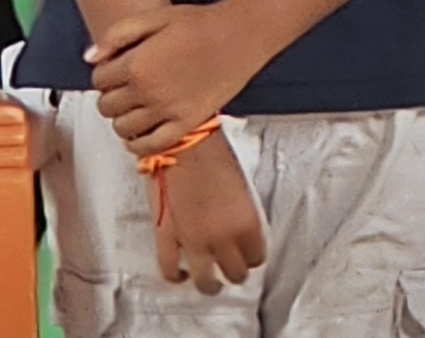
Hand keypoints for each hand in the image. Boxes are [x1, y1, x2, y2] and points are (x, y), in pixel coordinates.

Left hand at [90, 5, 262, 155]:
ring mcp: (166, 111)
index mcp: (136, 64)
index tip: (115, 70)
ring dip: (122, 119)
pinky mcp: (185, 124)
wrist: (238, 36)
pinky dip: (138, 145)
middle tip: (125, 88)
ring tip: (135, 107)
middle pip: (107, 106)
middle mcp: (147, 92)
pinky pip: (150, 146)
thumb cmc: (199, 23)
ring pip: (122, 129)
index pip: (98, 80)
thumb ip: (117, 35)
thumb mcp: (153, 17)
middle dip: (111, 96)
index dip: (104, 73)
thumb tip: (91, 58)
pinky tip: (139, 134)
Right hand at [151, 134, 265, 294]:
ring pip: (206, 283)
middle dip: (234, 271)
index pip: (257, 256)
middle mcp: (224, 238)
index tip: (247, 253)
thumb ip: (242, 213)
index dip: (251, 255)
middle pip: (235, 273)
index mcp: (248, 223)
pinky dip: (176, 276)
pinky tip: (181, 274)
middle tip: (230, 266)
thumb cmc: (212, 151)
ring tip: (210, 283)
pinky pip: (171, 271)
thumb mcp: (241, 185)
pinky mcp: (167, 238)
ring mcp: (194, 241)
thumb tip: (238, 228)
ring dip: (210, 285)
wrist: (182, 140)